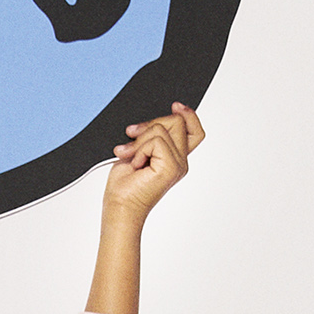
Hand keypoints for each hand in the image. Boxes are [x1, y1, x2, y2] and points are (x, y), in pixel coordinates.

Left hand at [101, 102, 203, 230]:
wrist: (119, 208)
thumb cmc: (124, 186)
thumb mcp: (138, 151)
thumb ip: (152, 136)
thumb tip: (156, 120)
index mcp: (175, 158)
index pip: (194, 130)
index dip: (188, 114)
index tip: (176, 106)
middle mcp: (180, 161)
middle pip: (177, 122)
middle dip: (149, 124)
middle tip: (130, 137)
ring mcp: (178, 164)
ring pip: (162, 128)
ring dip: (139, 141)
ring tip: (130, 158)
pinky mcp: (171, 167)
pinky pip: (156, 140)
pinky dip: (139, 149)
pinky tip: (135, 164)